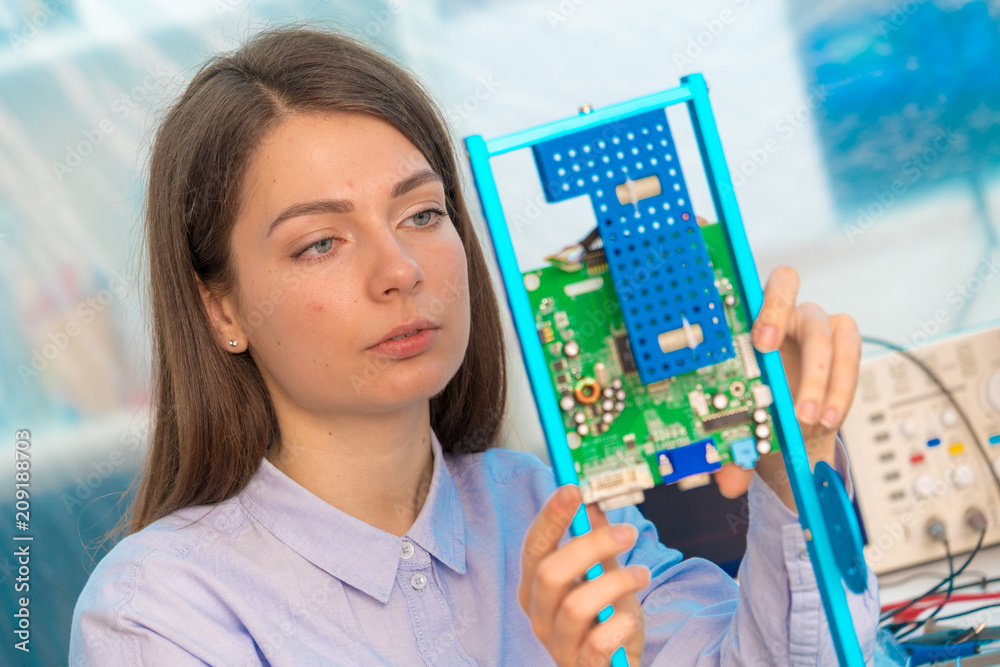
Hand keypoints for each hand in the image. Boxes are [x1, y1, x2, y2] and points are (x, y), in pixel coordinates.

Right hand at [519, 483, 647, 665]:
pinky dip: (616, 628)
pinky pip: (594, 647)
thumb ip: (597, 544)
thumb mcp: (604, 577)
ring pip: (574, 606)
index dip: (551, 517)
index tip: (573, 489)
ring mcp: (557, 644)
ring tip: (642, 574)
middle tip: (627, 533)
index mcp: (537, 586)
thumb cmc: (606, 622)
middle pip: (550, 572)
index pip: (534, 547)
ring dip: (615, 583)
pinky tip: (629, 619)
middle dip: (590, 546)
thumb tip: (593, 502)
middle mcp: (539, 614)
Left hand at [712, 266, 861, 509]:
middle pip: (796, 303)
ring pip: (829, 332)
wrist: (786, 424)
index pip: (752, 289)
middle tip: (792, 394)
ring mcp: (812, 324)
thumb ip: (731, 450)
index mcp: (744, 320)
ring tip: (812, 421)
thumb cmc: (755, 409)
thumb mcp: (738, 426)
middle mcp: (779, 313)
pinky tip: (830, 418)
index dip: (763, 309)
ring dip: (822, 380)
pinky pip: (852, 354)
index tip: (761, 344)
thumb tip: (726, 481)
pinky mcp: (841, 342)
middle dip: (794, 348)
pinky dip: (842, 389)